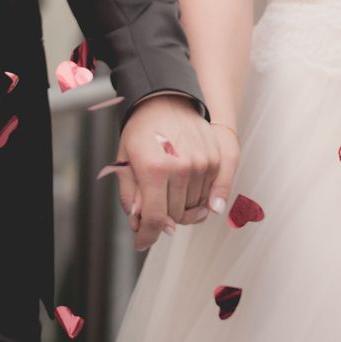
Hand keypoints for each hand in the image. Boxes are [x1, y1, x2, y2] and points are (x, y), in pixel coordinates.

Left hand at [114, 95, 218, 249]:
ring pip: (194, 208)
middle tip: (154, 203)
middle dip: (162, 216)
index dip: (146, 236)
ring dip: (182, 207)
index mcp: (154, 169)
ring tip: (170, 189)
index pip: (154, 218)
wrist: (165, 100)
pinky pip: (211, 195)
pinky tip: (190, 194)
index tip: (142, 242)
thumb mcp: (124, 161)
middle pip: (175, 216)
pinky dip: (200, 200)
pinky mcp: (216, 159)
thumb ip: (131, 197)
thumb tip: (141, 225)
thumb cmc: (141, 131)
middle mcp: (181, 167)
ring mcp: (202, 163)